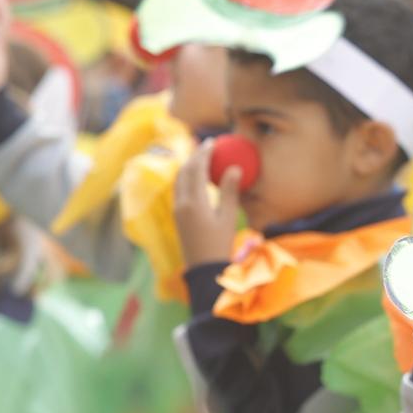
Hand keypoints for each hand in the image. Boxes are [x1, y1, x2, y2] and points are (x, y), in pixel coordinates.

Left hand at [173, 139, 244, 267]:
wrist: (203, 269)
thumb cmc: (220, 244)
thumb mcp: (228, 218)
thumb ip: (229, 191)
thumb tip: (234, 168)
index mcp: (194, 202)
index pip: (197, 169)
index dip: (204, 153)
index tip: (213, 142)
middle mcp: (181, 203)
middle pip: (185, 171)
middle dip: (195, 156)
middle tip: (207, 146)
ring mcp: (177, 210)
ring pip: (179, 180)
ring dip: (189, 166)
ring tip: (201, 158)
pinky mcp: (177, 216)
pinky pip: (179, 190)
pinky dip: (187, 178)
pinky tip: (197, 179)